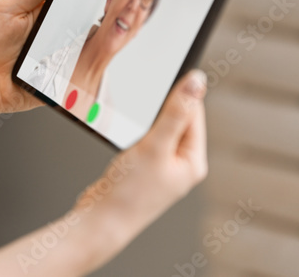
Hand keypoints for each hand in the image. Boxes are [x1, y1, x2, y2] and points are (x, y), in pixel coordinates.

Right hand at [77, 70, 207, 234]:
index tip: (163, 79)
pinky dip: (136, 135)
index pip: (195, 113)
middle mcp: (182, 165)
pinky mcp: (146, 169)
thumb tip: (197, 82)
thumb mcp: (154, 146)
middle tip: (143, 112)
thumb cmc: (129, 192)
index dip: (179, 94)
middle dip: (159, 110)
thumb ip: (175, 112)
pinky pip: (146, 140)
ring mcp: (164, 167)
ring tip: (133, 134)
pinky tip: (126, 142)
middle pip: (177, 120)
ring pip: (159, 129)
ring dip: (146, 123)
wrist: (101, 220)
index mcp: (194, 161)